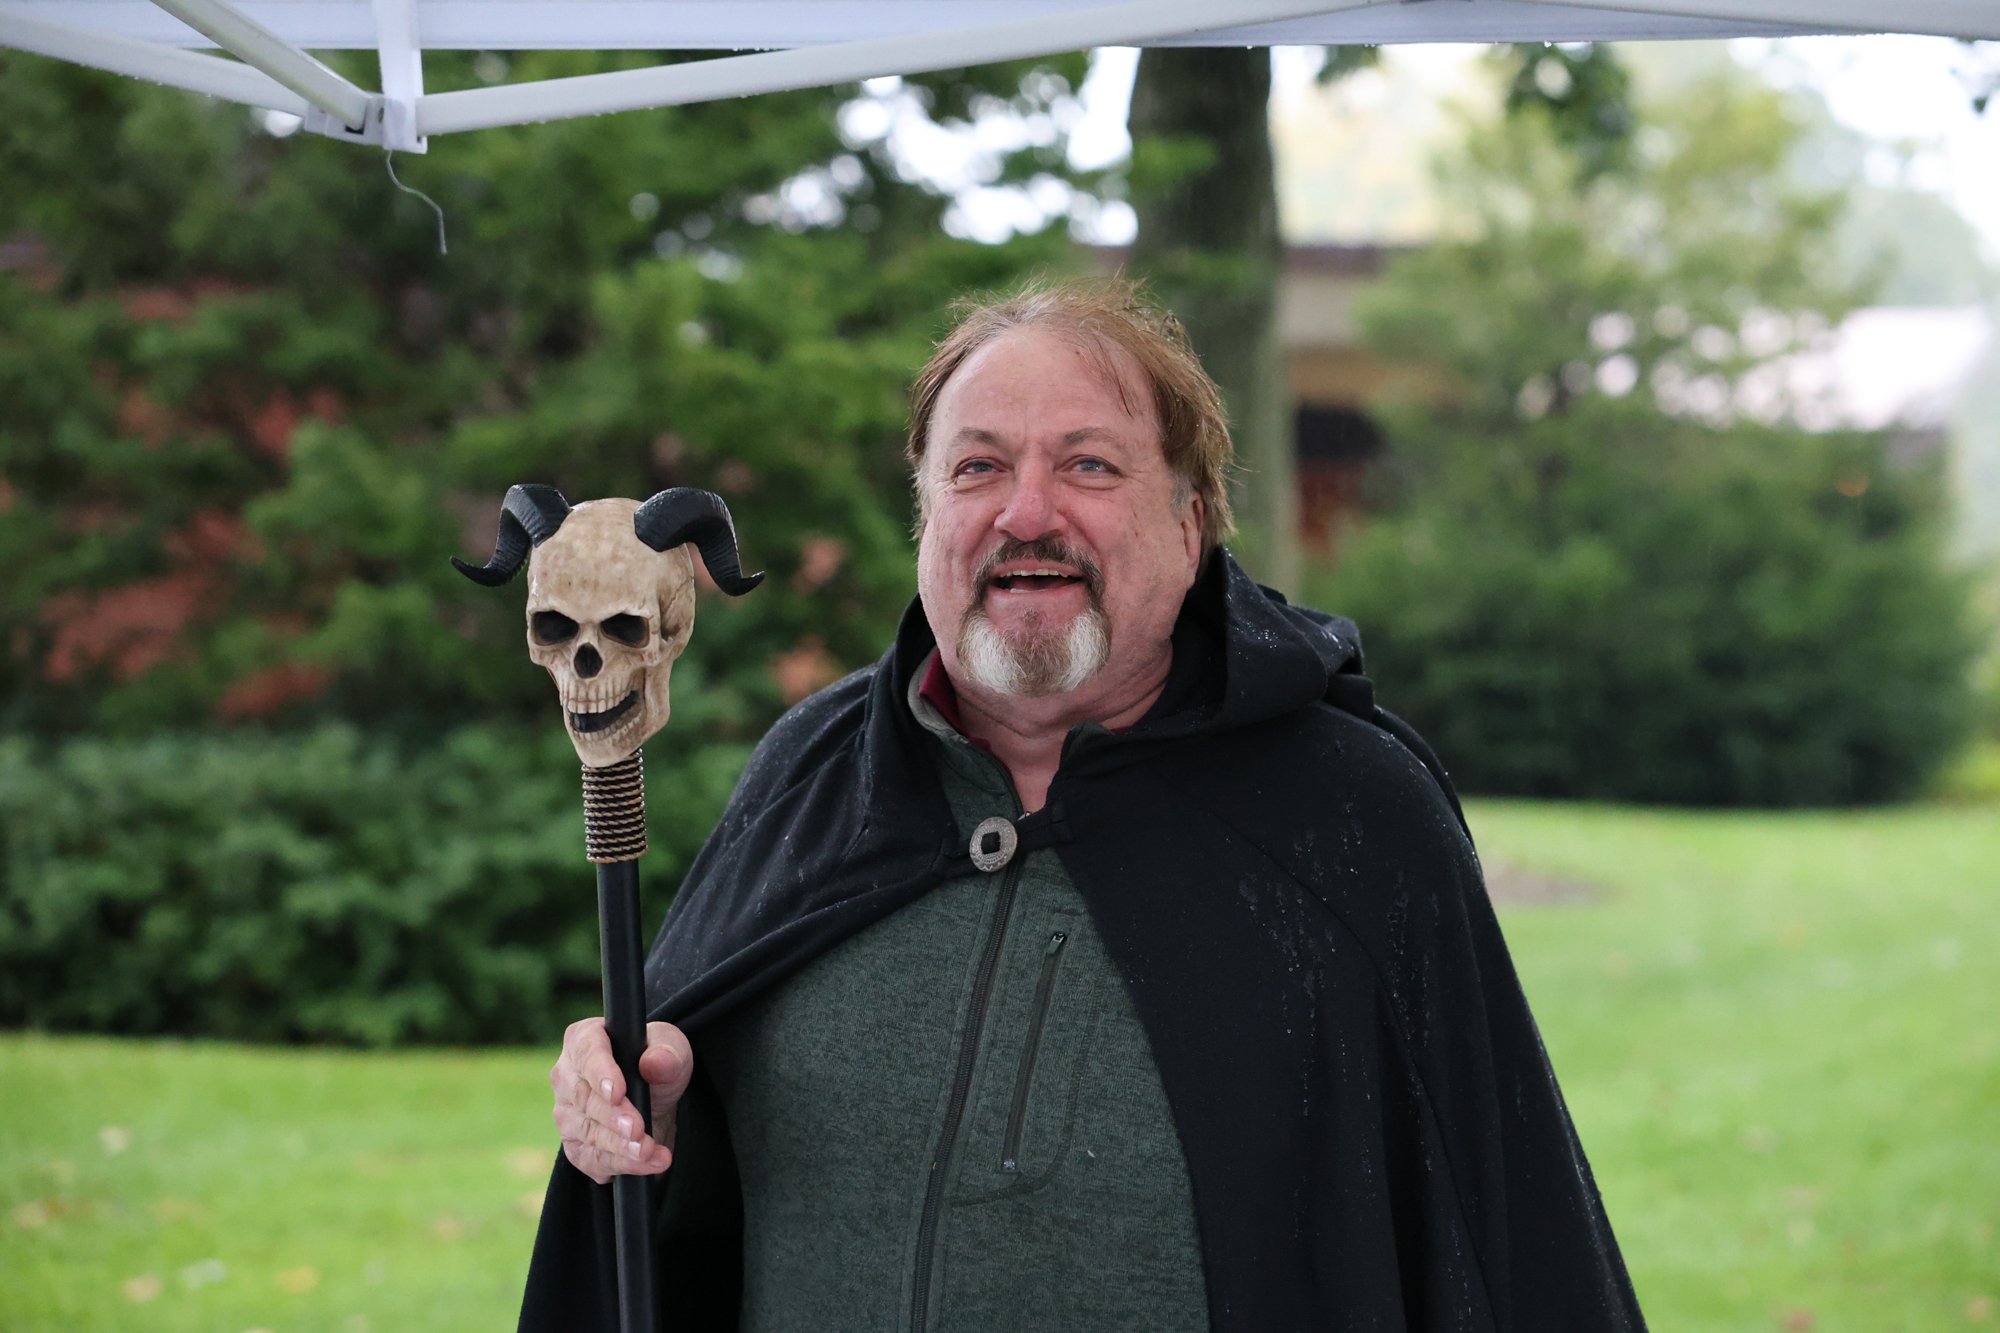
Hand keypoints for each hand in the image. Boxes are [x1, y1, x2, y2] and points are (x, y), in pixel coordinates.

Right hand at [550, 1016, 691, 1184]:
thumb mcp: (672, 1049)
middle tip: (639, 1129)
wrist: (657, 1100)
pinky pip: (592, 1160)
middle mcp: (567, 1077)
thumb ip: (666, 1053)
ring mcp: (567, 1114)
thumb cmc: (658, 1064)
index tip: (618, 1092)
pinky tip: (648, 1164)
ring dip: (620, 1147)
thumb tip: (653, 1062)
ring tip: (651, 1151)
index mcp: (584, 1040)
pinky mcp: (575, 1145)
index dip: (601, 1073)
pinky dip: (622, 1165)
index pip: (587, 1054)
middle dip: (614, 1118)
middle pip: (584, 1099)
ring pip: (588, 1134)